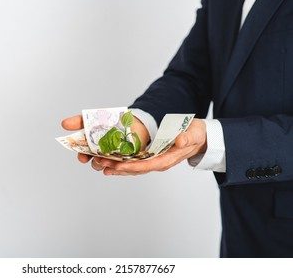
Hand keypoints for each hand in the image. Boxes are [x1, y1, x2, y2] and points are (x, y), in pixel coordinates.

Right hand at [61, 114, 150, 164]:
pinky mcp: (128, 160)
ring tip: (110, 160)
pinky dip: (121, 166)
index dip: (82, 157)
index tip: (83, 156)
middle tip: (98, 159)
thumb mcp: (93, 119)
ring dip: (109, 165)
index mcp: (92, 148)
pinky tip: (120, 164)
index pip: (84, 156)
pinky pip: (124, 166)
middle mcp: (102, 156)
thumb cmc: (110, 122)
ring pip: (109, 166)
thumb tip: (63, 123)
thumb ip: (79, 122)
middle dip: (96, 163)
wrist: (131, 122)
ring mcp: (115, 159)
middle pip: (96, 164)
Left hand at [90, 118, 206, 174]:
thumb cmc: (197, 135)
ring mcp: (155, 161)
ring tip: (101, 166)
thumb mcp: (194, 134)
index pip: (147, 165)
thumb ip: (187, 138)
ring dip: (118, 167)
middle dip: (119, 168)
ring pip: (134, 168)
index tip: (118, 165)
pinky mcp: (152, 157)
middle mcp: (160, 163)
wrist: (200, 139)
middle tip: (102, 165)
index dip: (132, 166)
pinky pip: (135, 163)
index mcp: (168, 159)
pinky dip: (124, 163)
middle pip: (136, 169)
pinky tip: (112, 162)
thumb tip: (180, 141)